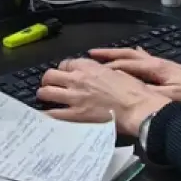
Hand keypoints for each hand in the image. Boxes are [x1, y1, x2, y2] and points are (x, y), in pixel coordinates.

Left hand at [37, 58, 171, 135]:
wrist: (137, 108)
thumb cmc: (133, 92)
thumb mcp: (119, 72)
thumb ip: (104, 72)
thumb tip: (102, 74)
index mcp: (89, 67)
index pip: (66, 63)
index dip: (64, 69)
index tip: (65, 74)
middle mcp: (78, 79)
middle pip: (50, 75)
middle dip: (48, 80)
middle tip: (49, 85)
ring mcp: (74, 97)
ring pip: (46, 92)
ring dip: (44, 94)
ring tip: (45, 98)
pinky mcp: (75, 115)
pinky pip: (53, 114)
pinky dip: (46, 115)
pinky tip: (43, 117)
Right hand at [91, 48, 180, 111]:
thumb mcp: (170, 97)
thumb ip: (149, 94)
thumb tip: (128, 92)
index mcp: (154, 67)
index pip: (125, 65)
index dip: (107, 67)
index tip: (91, 68)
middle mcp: (156, 62)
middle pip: (127, 54)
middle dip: (108, 54)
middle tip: (91, 53)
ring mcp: (161, 63)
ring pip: (134, 55)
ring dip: (118, 54)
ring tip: (105, 54)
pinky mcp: (166, 68)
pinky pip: (144, 58)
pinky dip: (133, 55)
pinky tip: (134, 52)